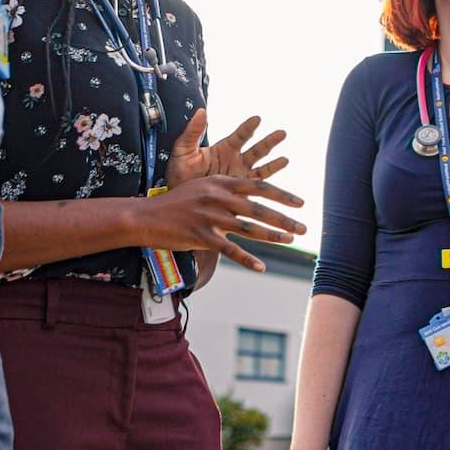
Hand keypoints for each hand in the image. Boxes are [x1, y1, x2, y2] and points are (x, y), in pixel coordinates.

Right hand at [143, 173, 306, 270]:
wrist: (145, 216)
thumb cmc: (175, 202)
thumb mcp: (201, 185)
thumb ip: (225, 187)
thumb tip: (247, 191)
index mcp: (220, 182)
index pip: (259, 186)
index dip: (282, 194)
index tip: (300, 203)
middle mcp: (218, 197)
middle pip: (259, 208)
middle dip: (284, 218)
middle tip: (304, 227)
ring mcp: (209, 217)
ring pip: (248, 228)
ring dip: (272, 236)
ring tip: (290, 241)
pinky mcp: (200, 236)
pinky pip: (229, 249)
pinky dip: (246, 259)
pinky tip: (261, 266)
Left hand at [166, 108, 289, 187]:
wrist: (177, 199)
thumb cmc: (179, 174)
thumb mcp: (183, 150)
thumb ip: (193, 132)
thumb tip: (201, 110)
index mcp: (224, 149)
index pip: (240, 136)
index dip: (248, 128)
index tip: (257, 119)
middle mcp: (235, 161)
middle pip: (256, 150)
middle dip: (269, 142)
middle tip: (282, 133)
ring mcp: (240, 177)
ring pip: (261, 168)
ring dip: (274, 163)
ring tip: (286, 160)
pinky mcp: (240, 193)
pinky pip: (256, 189)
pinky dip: (268, 188)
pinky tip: (276, 190)